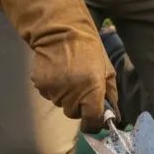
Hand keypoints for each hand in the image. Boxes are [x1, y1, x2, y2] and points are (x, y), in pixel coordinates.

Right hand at [0, 0, 117, 132]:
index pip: (92, 121)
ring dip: (66, 96)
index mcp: (91, 90)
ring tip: (69, 76)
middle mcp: (71, 94)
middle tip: (82, 87)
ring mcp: (53, 90)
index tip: (96, 118)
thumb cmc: (89, 49)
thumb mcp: (107, 70)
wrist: (60, 31)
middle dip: (79, 106)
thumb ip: (110, 95)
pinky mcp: (40, 85)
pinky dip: (54, 88)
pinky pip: (49, 95)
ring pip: (61, 104)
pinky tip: (57, 72)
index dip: (95, 122)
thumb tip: (113, 116)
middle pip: (74, 114)